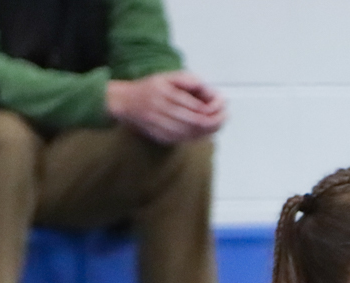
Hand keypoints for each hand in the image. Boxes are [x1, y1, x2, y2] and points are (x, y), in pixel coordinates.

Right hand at [105, 71, 225, 143]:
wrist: (124, 102)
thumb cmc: (149, 88)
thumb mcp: (167, 76)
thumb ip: (187, 80)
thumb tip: (207, 88)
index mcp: (163, 93)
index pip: (195, 106)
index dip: (213, 107)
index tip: (223, 104)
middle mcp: (160, 110)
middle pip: (196, 122)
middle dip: (215, 121)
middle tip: (225, 116)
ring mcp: (159, 126)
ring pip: (192, 133)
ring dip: (209, 130)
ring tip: (219, 122)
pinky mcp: (160, 136)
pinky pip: (184, 139)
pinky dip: (198, 135)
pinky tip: (206, 130)